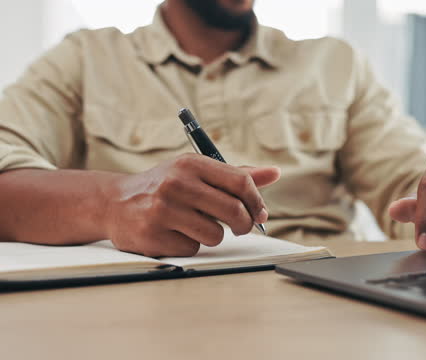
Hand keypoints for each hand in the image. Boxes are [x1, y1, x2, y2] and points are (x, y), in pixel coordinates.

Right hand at [105, 154, 279, 256]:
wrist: (114, 202)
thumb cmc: (164, 186)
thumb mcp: (196, 172)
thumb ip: (235, 175)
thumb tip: (274, 173)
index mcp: (191, 164)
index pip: (241, 183)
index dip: (256, 202)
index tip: (259, 213)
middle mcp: (177, 183)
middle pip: (234, 212)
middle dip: (244, 225)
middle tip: (241, 228)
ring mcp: (163, 209)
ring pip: (215, 235)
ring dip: (212, 235)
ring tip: (194, 224)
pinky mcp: (153, 234)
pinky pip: (192, 248)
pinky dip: (189, 245)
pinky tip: (173, 233)